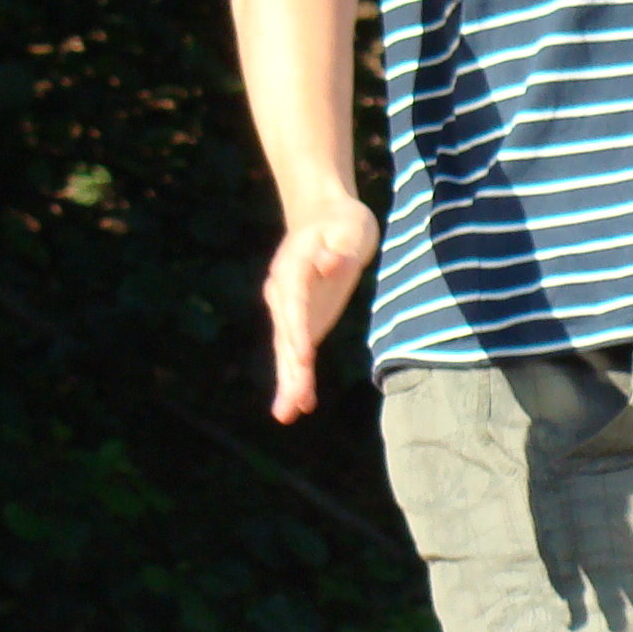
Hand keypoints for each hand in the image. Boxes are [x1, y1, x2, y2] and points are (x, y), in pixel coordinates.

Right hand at [264, 197, 382, 422]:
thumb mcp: (350, 228)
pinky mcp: (299, 321)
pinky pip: (295, 352)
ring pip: (286, 350)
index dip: (298, 331)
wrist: (323, 217)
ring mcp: (287, 309)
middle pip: (286, 335)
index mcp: (293, 268)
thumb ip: (340, 250)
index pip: (295, 303)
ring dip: (289, 381)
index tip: (303, 358)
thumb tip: (328, 264)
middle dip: (290, 370)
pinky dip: (296, 377)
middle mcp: (282, 292)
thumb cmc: (342, 223)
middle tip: (291, 404)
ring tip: (287, 414)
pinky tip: (299, 405)